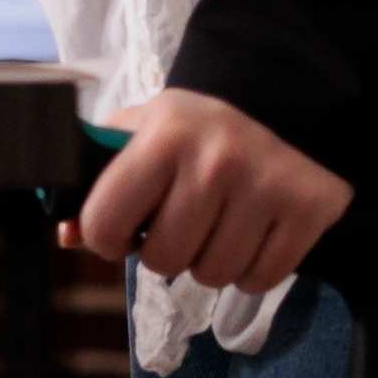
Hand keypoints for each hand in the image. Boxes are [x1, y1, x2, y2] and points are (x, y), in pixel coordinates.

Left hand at [69, 88, 350, 294]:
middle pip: (163, 262)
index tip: (127, 227)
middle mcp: (216, 160)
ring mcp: (267, 186)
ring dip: (211, 261)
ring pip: (213, 276)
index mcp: (164, 135)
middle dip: (167, 251)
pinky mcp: (308, 209)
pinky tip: (256, 230)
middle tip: (185, 220)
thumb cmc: (200, 127)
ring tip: (222, 222)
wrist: (290, 98)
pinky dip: (253, 268)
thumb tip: (68, 235)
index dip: (109, 236)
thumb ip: (100, 179)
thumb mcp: (144, 133)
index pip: (105, 224)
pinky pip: (259, 279)